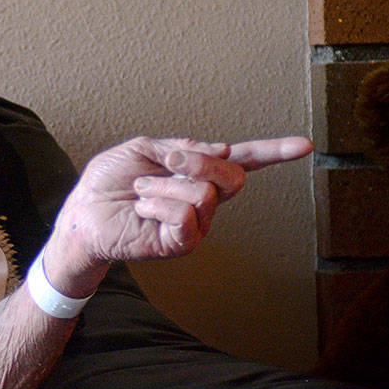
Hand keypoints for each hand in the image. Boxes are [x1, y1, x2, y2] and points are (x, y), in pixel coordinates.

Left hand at [48, 135, 311, 289]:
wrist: (83, 212)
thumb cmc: (111, 182)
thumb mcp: (144, 150)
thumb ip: (182, 149)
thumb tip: (220, 150)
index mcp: (198, 173)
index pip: (243, 162)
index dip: (274, 152)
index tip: (305, 145)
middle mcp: (204, 200)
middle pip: (232, 177)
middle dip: (197, 162)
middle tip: (165, 164)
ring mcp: (196, 225)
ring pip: (204, 195)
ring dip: (163, 185)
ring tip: (141, 192)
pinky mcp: (180, 244)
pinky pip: (186, 216)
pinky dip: (158, 204)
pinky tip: (142, 208)